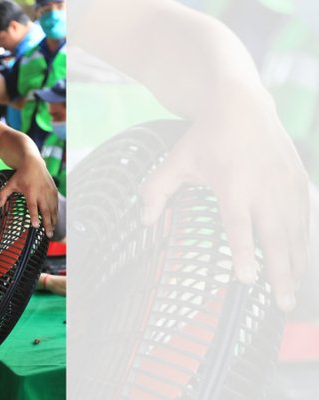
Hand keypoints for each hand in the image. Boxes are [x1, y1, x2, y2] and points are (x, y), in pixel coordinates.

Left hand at [0, 158, 58, 237]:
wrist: (34, 163)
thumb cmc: (21, 175)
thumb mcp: (10, 183)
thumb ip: (3, 194)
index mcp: (30, 192)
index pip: (33, 207)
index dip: (34, 217)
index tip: (36, 226)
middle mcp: (41, 192)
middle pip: (46, 210)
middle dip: (47, 223)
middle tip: (48, 234)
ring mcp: (49, 191)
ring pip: (52, 209)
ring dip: (53, 220)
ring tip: (52, 231)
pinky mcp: (54, 190)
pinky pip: (56, 204)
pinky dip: (56, 213)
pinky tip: (55, 221)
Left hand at [140, 101, 308, 310]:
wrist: (241, 106)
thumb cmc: (204, 138)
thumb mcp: (174, 161)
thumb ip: (156, 190)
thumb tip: (143, 221)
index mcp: (232, 184)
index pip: (238, 225)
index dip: (243, 253)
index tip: (247, 280)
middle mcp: (264, 186)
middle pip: (274, 236)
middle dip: (280, 272)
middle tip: (282, 304)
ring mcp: (285, 184)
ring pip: (294, 231)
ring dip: (295, 264)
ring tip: (291, 295)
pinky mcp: (298, 180)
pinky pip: (304, 217)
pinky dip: (303, 242)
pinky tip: (300, 265)